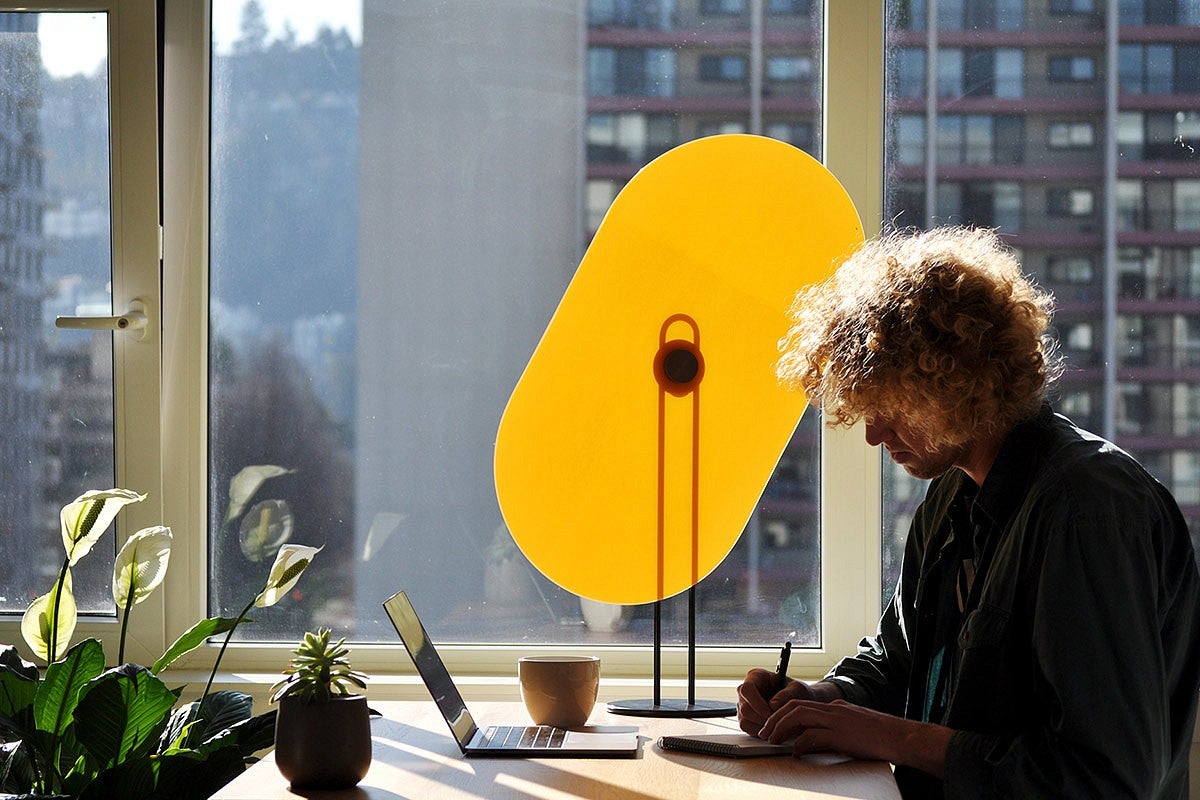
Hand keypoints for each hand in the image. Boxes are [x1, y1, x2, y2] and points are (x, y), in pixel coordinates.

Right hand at [735, 668, 818, 736]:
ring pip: (744, 721)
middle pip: (744, 708)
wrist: (799, 704)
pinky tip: (773, 729)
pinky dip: (760, 732)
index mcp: (756, 677)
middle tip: (778, 724)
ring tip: (778, 726)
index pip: (747, 689)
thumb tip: (772, 706)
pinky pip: (747, 729)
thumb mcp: (797, 690)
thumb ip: (786, 695)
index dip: (757, 703)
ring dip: (762, 727)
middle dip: (762, 719)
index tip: (770, 713)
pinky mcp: (745, 719)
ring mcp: (743, 705)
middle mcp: (746, 691)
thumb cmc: (797, 693)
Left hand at [760, 699, 952, 776]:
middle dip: (775, 719)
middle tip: (765, 733)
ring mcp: (836, 720)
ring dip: (781, 728)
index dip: (783, 712)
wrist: (901, 737)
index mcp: (836, 706)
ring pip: (798, 716)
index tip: (773, 724)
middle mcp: (833, 709)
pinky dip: (799, 744)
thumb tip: (815, 739)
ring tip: (772, 741)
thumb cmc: (881, 735)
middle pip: (794, 707)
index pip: (801, 703)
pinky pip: (812, 736)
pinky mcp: (841, 735)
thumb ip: (835, 727)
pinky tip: (796, 753)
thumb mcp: (854, 725)